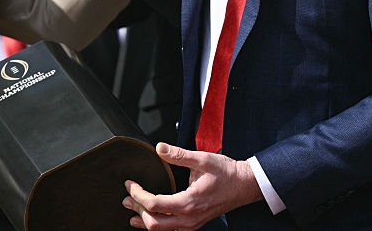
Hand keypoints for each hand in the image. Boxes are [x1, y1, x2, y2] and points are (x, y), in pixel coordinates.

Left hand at [123, 143, 263, 229]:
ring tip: (131, 211)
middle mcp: (189, 218)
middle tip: (126, 197)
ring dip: (144, 220)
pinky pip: (171, 229)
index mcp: (189, 202)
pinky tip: (150, 218)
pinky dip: (157, 224)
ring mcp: (192, 223)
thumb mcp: (202, 159)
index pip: (154, 204)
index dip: (138, 194)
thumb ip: (179, 154)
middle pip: (154, 222)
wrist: (245, 185)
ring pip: (161, 230)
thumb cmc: (227, 173)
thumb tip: (160, 148)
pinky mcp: (194, 223)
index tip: (130, 184)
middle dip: (137, 209)